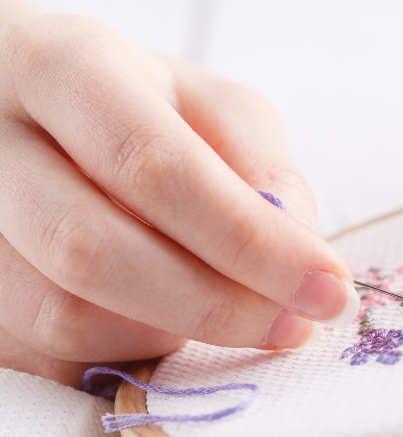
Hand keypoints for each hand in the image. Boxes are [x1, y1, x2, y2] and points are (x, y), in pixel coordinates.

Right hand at [0, 15, 358, 386]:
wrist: (32, 115)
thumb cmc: (138, 108)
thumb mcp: (215, 109)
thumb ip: (266, 172)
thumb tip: (299, 258)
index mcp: (66, 71)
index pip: (155, 166)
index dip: (250, 241)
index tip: (327, 287)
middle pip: (93, 252)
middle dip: (215, 306)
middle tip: (293, 325)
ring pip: (64, 316)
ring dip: (169, 332)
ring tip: (224, 304)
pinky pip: (46, 355)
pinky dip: (126, 349)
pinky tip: (162, 313)